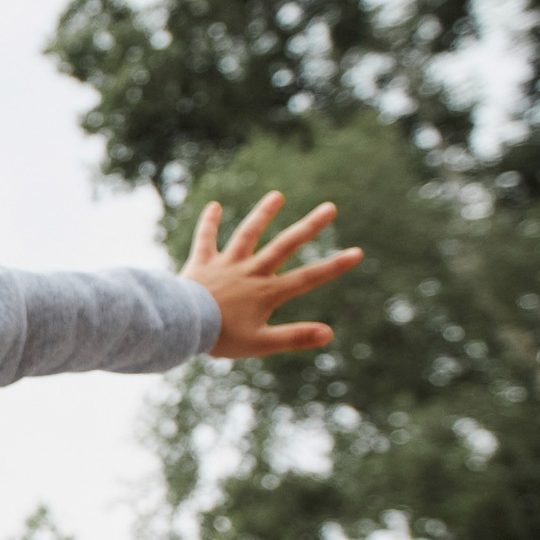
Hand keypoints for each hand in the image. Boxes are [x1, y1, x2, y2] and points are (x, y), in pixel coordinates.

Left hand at [182, 192, 363, 358]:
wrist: (183, 325)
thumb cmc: (222, 338)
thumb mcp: (262, 343)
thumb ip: (295, 337)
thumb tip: (329, 333)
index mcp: (267, 292)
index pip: (308, 277)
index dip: (334, 266)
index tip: (356, 252)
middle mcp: (251, 271)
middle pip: (285, 245)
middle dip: (309, 227)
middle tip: (330, 207)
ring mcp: (226, 263)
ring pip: (248, 234)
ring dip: (263, 214)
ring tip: (277, 195)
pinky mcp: (202, 262)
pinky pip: (206, 239)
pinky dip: (209, 223)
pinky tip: (214, 205)